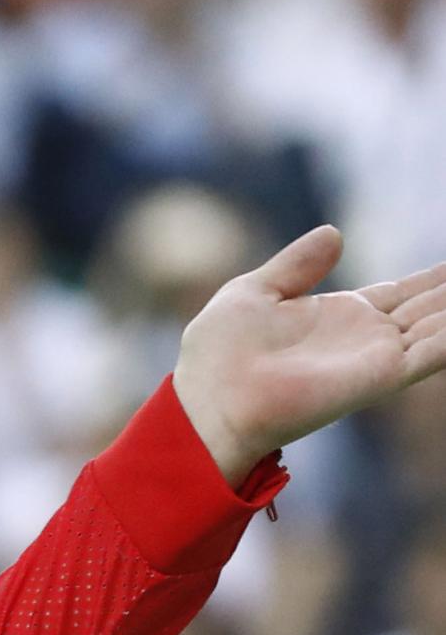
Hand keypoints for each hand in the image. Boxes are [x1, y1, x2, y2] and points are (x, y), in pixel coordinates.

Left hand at [172, 224, 445, 485]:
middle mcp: (368, 337)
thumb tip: (335, 232)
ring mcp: (378, 357)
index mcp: (342, 315)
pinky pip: (437, 351)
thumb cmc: (218, 355)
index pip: (406, 293)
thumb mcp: (254, 292)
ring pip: (443, 325)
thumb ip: (297, 265)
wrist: (211, 402)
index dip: (437, 279)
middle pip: (434, 307)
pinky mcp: (381, 376)